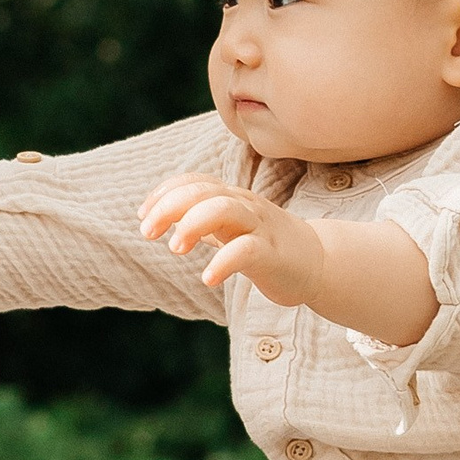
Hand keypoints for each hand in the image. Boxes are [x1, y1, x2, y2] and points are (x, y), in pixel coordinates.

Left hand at [140, 173, 325, 307]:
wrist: (317, 262)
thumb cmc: (263, 244)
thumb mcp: (227, 227)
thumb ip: (197, 218)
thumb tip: (157, 217)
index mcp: (231, 198)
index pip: (195, 181)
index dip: (164, 192)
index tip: (142, 215)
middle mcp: (244, 205)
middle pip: (204, 191)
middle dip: (169, 206)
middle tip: (148, 233)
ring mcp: (260, 227)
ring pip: (224, 209)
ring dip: (192, 224)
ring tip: (175, 248)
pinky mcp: (272, 254)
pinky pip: (246, 250)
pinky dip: (222, 262)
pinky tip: (207, 278)